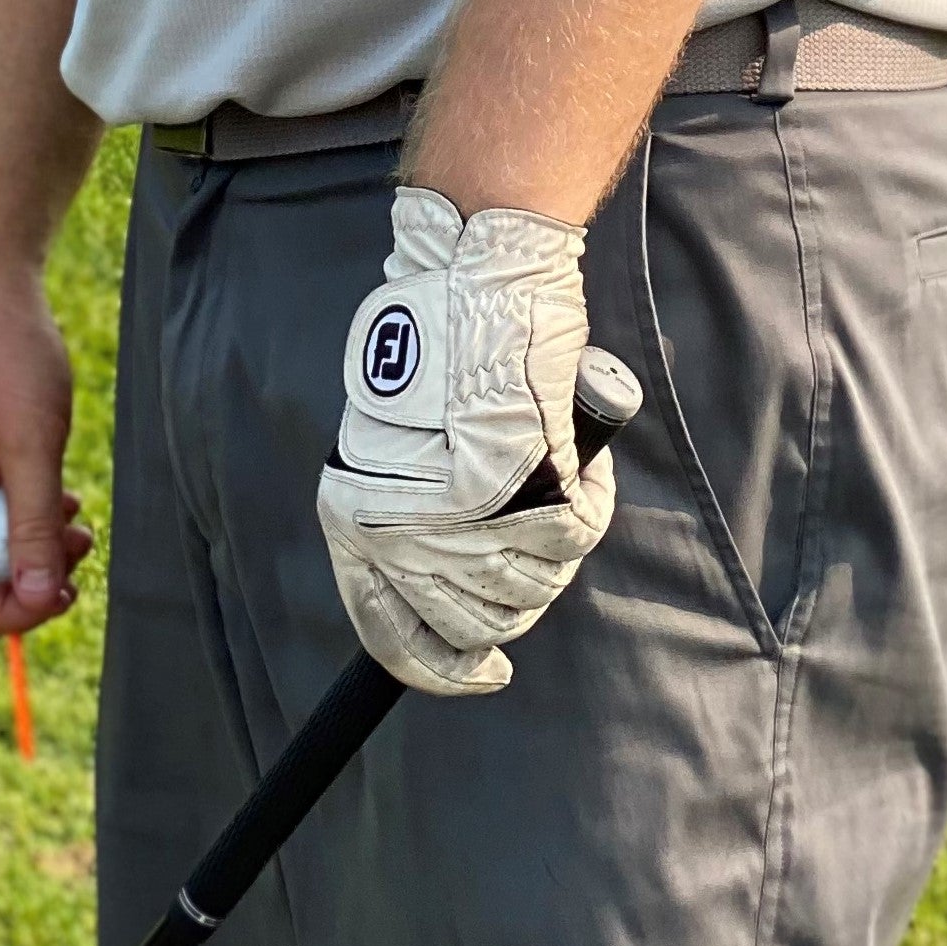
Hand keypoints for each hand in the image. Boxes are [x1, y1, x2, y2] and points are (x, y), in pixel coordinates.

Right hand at [0, 266, 92, 635]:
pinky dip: (16, 521)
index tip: (64, 596)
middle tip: (81, 554)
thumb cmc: (8, 355)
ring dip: (26, 553)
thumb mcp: (33, 443)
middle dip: (22, 585)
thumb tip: (39, 599)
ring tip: (79, 524)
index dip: (8, 615)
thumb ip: (33, 524)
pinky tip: (57, 498)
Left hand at [316, 188, 633, 697]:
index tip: (481, 668)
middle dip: (506, 595)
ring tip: (544, 484)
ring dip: (547, 546)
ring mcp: (470, 521)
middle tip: (521, 540)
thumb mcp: (386, 439)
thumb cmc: (432, 340)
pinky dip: (588, 496)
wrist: (475, 277)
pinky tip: (576, 461)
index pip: (397, 642)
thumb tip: (443, 583)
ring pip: (533, 586)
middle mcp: (408, 538)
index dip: (444, 666)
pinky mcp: (530, 493)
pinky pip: (576, 532)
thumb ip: (406, 511)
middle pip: (478, 621)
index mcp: (358, 524)